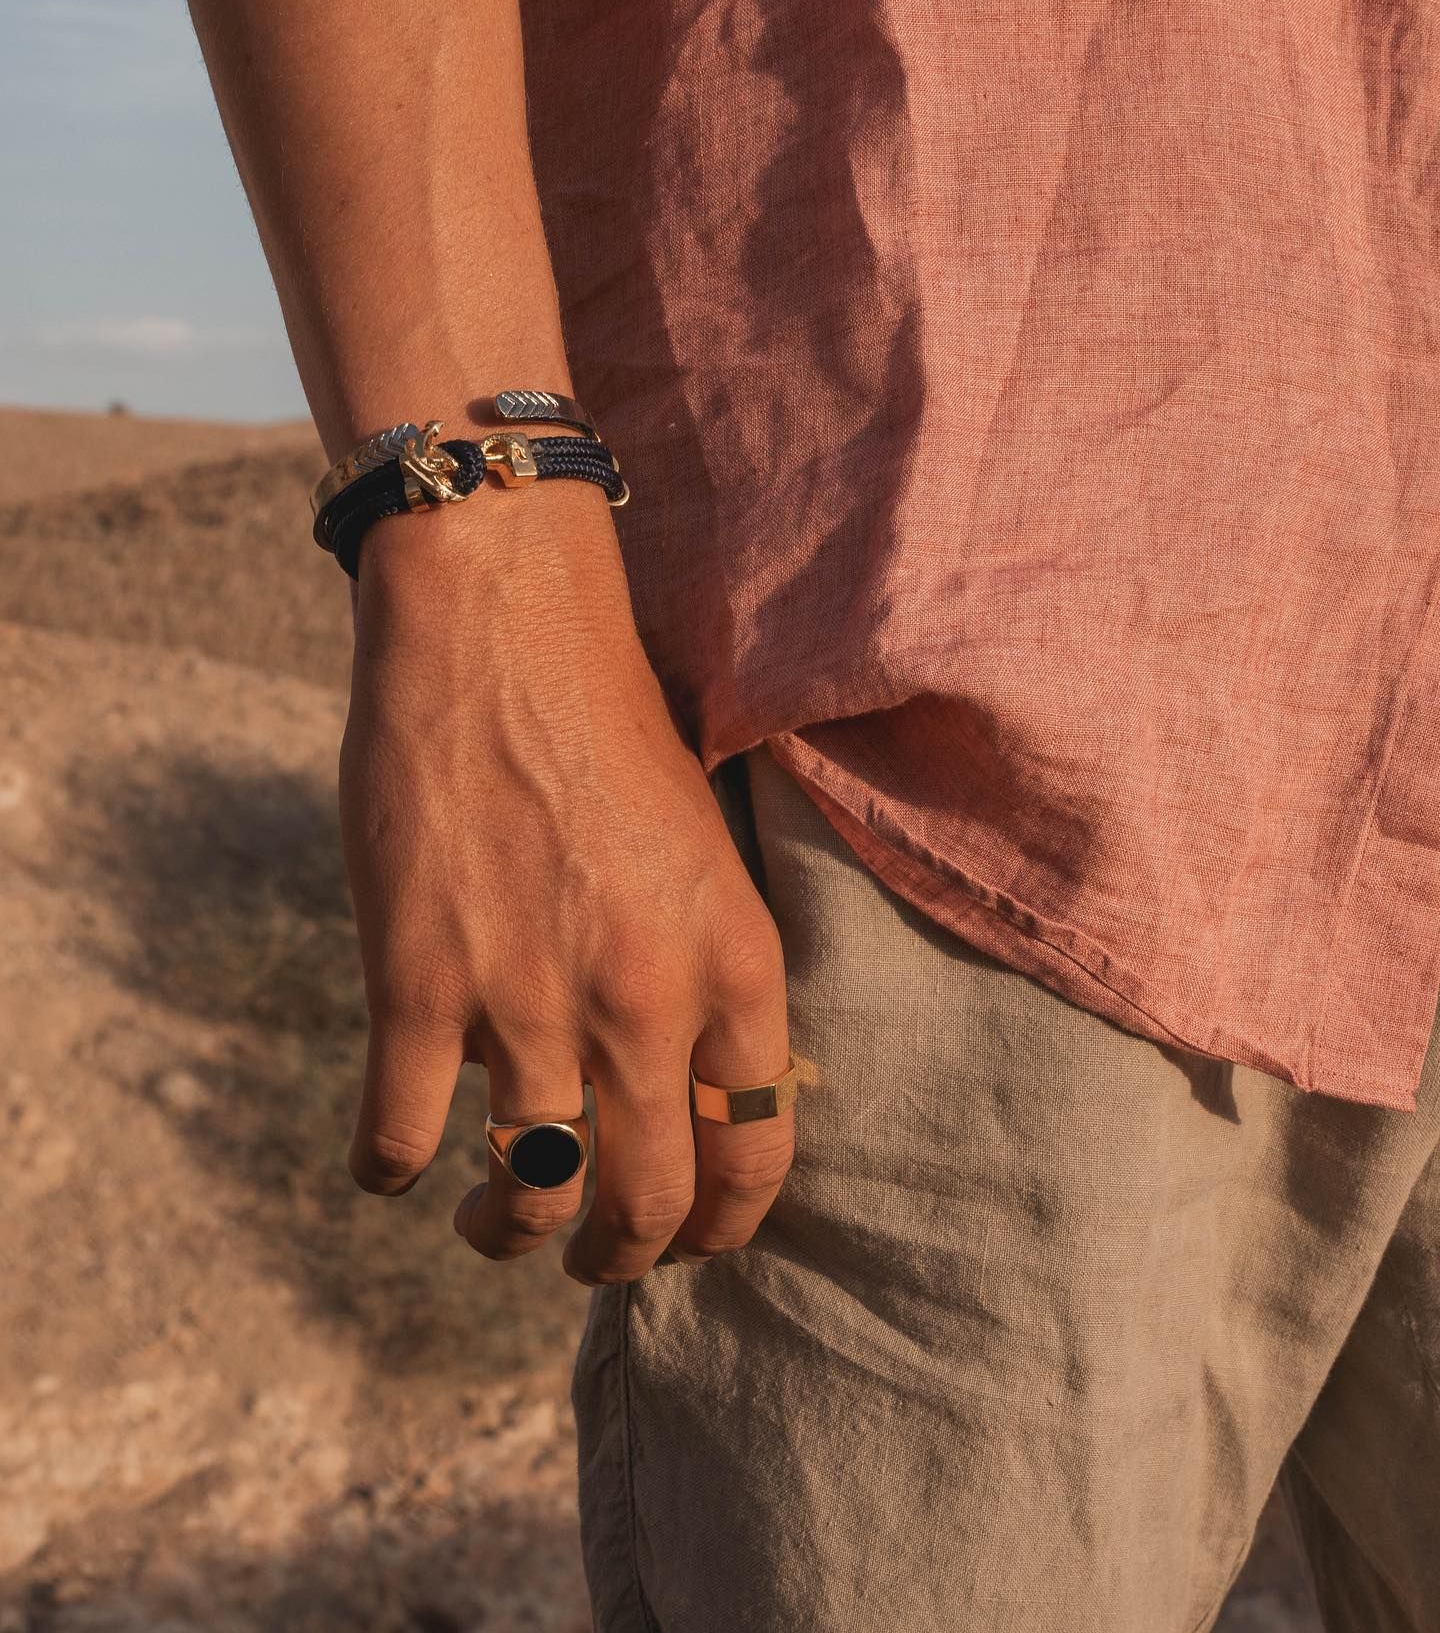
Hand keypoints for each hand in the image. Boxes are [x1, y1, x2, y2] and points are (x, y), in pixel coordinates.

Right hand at [338, 482, 792, 1281]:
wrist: (502, 631)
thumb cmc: (610, 723)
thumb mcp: (706, 852)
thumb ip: (704, 969)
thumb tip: (684, 1080)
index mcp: (735, 965)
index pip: (757, 1152)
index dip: (723, 1226)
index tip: (689, 1242)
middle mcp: (645, 1004)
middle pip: (648, 1203)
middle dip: (618, 1256)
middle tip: (591, 1258)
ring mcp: (530, 1003)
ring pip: (529, 1193)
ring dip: (506, 1230)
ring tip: (490, 1219)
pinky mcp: (420, 987)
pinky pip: (400, 1140)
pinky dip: (389, 1170)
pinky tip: (388, 1162)